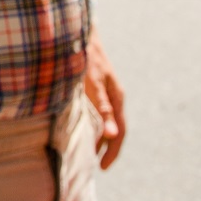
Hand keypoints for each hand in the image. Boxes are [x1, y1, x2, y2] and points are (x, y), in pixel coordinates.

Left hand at [84, 37, 125, 169]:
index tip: (102, 167)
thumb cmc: (86, 58)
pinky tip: (83, 128)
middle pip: (115, 129)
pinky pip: (99, 112)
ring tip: (88, 151)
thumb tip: (111, 135)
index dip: (112, 152)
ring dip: (99, 138)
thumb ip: (102, 108)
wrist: (80, 34)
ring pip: (106, 121)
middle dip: (107, 148)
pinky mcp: (97, 88)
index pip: (119, 133)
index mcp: (116, 99)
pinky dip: (93, 125)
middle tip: (96, 164)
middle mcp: (114, 97)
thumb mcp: (93, 84)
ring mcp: (107, 92)